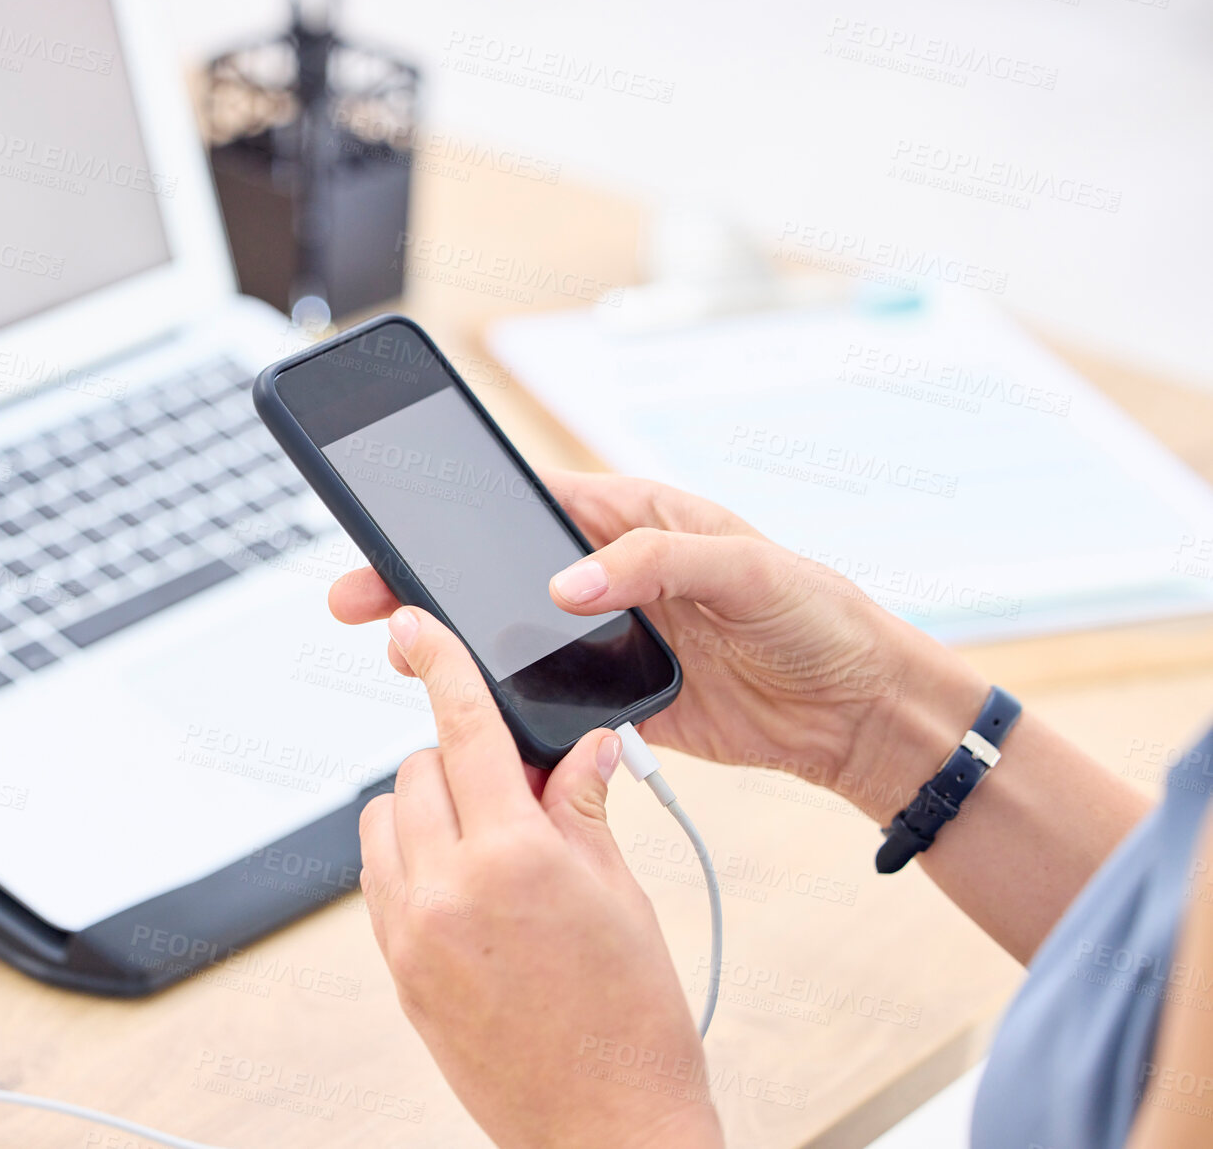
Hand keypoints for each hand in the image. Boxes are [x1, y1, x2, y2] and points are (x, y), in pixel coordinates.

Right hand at [331, 471, 989, 820]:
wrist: (859, 711)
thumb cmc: (818, 616)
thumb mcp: (746, 568)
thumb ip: (654, 563)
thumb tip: (565, 585)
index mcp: (632, 521)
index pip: (526, 506)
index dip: (456, 512)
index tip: (397, 525)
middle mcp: (608, 576)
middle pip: (495, 574)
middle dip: (425, 582)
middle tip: (361, 598)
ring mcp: (607, 640)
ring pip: (511, 638)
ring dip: (457, 647)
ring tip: (401, 656)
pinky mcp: (617, 699)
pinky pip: (546, 701)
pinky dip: (506, 710)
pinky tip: (466, 715)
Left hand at [360, 606, 722, 1148]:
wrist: (605, 1128)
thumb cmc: (632, 1022)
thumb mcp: (623, 894)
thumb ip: (584, 805)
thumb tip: (583, 745)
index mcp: (514, 858)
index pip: (465, 730)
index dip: (441, 664)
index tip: (415, 626)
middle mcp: (446, 890)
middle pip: (420, 770)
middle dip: (463, 762)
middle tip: (519, 795)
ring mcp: (410, 934)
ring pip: (386, 820)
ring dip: (427, 809)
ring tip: (490, 844)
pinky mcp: (396, 970)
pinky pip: (378, 879)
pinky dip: (409, 860)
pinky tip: (465, 887)